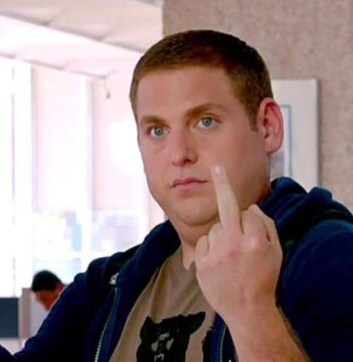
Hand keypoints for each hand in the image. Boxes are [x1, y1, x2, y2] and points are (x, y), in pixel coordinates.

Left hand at [194, 165, 282, 329]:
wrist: (247, 310)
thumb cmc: (264, 278)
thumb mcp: (275, 253)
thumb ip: (266, 227)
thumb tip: (250, 207)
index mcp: (256, 241)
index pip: (249, 212)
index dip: (249, 215)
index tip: (226, 173)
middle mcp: (235, 245)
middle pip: (227, 209)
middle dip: (223, 186)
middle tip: (217, 168)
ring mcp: (216, 254)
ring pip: (215, 228)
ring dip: (222, 234)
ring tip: (231, 257)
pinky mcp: (201, 263)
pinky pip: (204, 241)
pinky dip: (210, 246)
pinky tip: (219, 261)